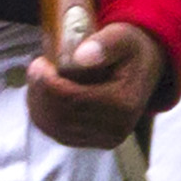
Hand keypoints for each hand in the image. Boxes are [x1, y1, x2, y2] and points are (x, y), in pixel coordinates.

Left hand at [22, 22, 158, 148]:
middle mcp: (116, 128)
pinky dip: (44, 115)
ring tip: (38, 78)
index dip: (48, 83)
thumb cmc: (130, 50)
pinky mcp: (96, 142)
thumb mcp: (122, 37)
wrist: (144, 68)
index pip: (73, 100)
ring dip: (38, 103)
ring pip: (55, 128)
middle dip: (40, 92)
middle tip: (36, 67)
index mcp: (123, 103)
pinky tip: (43, 94)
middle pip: (60, 117)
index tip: (40, 62)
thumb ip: (104, 44)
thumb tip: (80, 57)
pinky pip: (58, 134)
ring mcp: (105, 139)